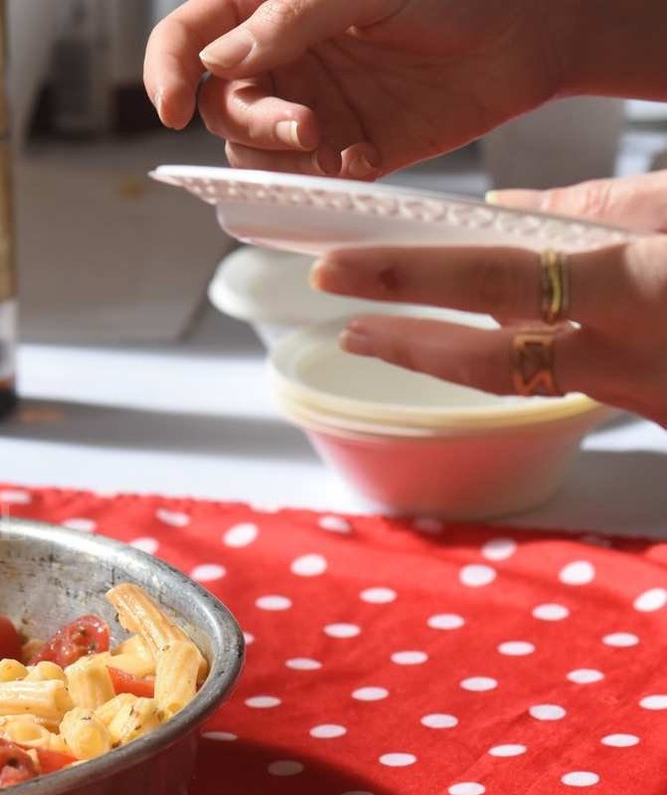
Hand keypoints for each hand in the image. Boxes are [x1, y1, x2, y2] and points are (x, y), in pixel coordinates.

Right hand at [143, 0, 575, 178]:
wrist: (530, 36)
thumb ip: (291, 18)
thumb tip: (220, 58)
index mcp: (267, 7)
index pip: (188, 36)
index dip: (165, 70)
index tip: (169, 107)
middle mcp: (280, 59)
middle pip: (218, 105)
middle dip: (251, 122)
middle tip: (304, 125)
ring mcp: (307, 105)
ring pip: (249, 150)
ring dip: (278, 158)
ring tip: (332, 145)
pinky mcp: (341, 149)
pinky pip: (302, 180)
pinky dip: (320, 180)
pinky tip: (361, 159)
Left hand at [308, 171, 666, 424]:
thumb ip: (603, 207)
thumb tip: (507, 205)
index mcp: (641, 289)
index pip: (497, 280)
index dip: (407, 277)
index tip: (336, 270)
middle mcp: (634, 359)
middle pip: (492, 362)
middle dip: (410, 345)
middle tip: (347, 330)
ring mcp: (648, 396)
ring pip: (528, 380)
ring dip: (455, 360)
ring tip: (390, 338)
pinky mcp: (663, 412)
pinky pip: (576, 384)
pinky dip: (531, 359)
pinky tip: (496, 339)